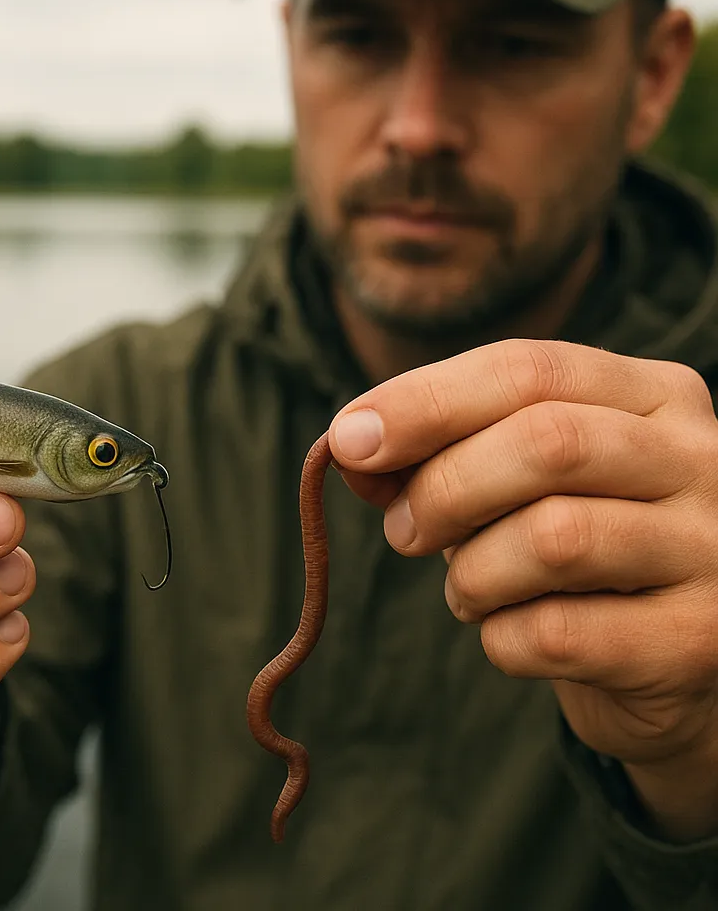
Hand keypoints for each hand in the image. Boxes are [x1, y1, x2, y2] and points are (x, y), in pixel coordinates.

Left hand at [329, 339, 717, 839]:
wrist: (667, 659)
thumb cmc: (572, 549)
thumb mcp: (507, 481)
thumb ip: (434, 453)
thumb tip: (348, 443)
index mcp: (653, 394)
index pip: (528, 369)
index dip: (424, 400)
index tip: (347, 440)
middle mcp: (701, 458)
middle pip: (547, 443)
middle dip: (444, 488)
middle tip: (403, 531)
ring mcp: (712, 549)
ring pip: (555, 538)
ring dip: (471, 572)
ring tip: (466, 590)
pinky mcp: (698, 640)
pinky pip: (561, 633)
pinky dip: (502, 638)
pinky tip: (507, 633)